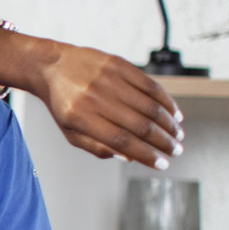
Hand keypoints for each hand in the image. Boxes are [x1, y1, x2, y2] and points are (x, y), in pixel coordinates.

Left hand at [25, 39, 182, 168]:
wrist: (50, 65)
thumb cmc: (62, 102)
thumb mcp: (70, 131)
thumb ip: (98, 147)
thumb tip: (131, 157)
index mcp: (79, 116)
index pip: (121, 141)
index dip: (146, 155)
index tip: (162, 165)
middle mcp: (93, 97)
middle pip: (139, 125)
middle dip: (164, 142)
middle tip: (176, 151)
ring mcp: (107, 79)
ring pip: (149, 106)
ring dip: (169, 124)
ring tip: (178, 135)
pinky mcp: (118, 64)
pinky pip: (150, 85)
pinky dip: (167, 102)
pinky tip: (174, 114)